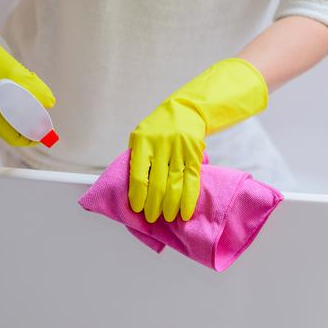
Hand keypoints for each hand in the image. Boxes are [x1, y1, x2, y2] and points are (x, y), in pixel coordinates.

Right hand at [0, 0, 54, 145]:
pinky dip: (3, 103)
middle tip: (38, 106)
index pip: (14, 138)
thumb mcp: (15, 73)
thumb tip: (49, 104)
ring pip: (0, 118)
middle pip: (8, 127)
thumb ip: (36, 90)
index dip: (32, 136)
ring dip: (15, 109)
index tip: (45, 132)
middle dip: (25, 118)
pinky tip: (7, 87)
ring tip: (21, 89)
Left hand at [128, 101, 205, 222]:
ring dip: (171, 206)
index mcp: (143, 142)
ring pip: (175, 184)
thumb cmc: (158, 128)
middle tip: (152, 218)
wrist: (186, 109)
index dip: (138, 195)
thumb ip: (137, 158)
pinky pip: (192, 181)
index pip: (138, 175)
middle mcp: (161, 145)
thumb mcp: (141, 136)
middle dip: (154, 206)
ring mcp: (179, 149)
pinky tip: (185, 211)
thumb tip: (132, 190)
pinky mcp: (195, 154)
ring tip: (168, 217)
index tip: (137, 209)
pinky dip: (189, 199)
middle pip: (157, 184)